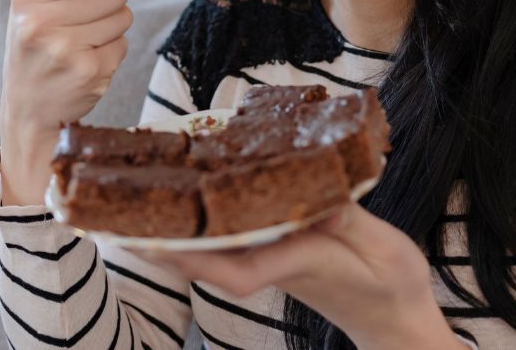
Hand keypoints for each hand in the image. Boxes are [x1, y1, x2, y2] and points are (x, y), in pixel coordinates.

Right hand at [0, 0, 180, 203]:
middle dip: (112, 1)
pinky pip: (123, 46)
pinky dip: (113, 52)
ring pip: (124, 18)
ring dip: (112, 28)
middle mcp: (40, 19)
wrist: (26, 107)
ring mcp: (63, 50)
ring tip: (80, 44)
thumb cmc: (41, 40)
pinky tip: (86, 63)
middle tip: (81, 21)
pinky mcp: (86, 74)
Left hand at [135, 203, 460, 348]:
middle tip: (118, 224)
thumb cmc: (394, 288)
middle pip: (212, 260)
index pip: (241, 269)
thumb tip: (319, 192)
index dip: (199, 257)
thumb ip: (352, 222)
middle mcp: (277, 264)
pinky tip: (191, 204)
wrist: (397, 323)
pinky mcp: (279, 256)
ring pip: (216, 252)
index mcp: (302, 263)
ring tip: (137, 207)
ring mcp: (274, 262)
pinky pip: (233, 243)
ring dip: (178, 232)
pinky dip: (205, 226)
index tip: (160, 245)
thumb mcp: (385, 251)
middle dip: (167, 243)